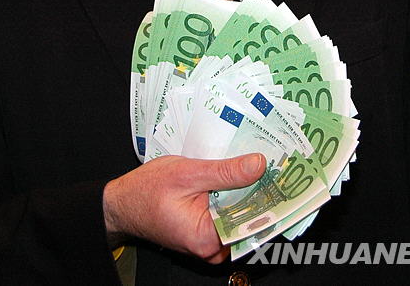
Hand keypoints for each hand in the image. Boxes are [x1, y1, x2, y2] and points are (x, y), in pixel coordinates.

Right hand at [103, 153, 265, 263]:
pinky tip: (239, 176)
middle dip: (260, 190)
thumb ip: (224, 172)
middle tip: (276, 162)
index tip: (286, 174)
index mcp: (207, 238)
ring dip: (248, 192)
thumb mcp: (186, 173)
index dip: (270, 194)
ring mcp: (211, 243)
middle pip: (249, 218)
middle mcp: (212, 247)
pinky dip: (234, 196)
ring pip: (240, 215)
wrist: (122, 202)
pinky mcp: (208, 233)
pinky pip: (229, 215)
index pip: (252, 219)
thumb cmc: (146, 190)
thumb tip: (259, 165)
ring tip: (259, 164)